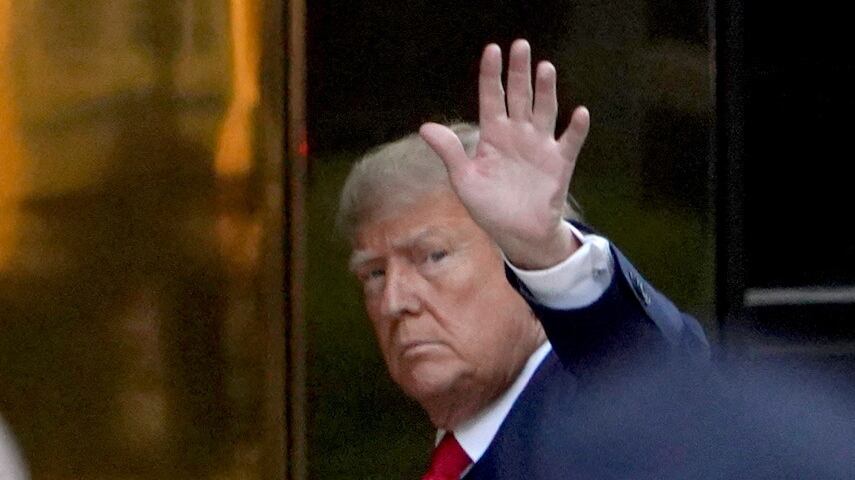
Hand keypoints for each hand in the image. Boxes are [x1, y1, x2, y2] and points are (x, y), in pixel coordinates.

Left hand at [419, 39, 589, 268]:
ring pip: (545, 111)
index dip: (491, 75)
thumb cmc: (489, 206)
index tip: (492, 50)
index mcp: (493, 135)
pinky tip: (579, 113)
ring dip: (546, 91)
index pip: (492, 98)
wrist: (517, 234)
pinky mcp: (560, 163)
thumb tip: (424, 127)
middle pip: (519, 96)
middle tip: (521, 46)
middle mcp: (518, 134)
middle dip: (519, 72)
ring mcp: (540, 146)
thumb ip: (450, 152)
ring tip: (545, 68)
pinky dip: (576, 128)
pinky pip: (570, 142)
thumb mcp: (464, 180)